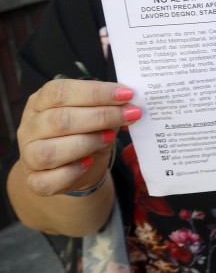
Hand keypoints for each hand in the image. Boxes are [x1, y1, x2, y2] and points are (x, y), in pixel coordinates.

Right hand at [16, 79, 137, 196]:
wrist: (77, 168)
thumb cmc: (85, 133)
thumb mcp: (96, 115)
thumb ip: (108, 107)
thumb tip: (129, 102)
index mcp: (41, 102)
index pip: (60, 92)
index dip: (95, 92)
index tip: (126, 94)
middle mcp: (29, 127)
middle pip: (58, 120)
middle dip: (100, 116)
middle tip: (129, 114)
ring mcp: (28, 155)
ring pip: (49, 151)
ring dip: (86, 143)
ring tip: (109, 138)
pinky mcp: (34, 181)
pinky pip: (46, 180)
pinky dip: (71, 172)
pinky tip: (89, 163)